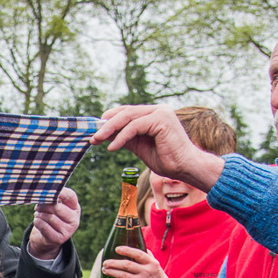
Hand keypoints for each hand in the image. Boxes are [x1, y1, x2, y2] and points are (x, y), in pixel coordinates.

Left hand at [26, 188, 80, 259]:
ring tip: (37, 214)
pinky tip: (37, 221)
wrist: (48, 237)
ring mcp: (68, 230)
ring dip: (39, 215)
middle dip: (43, 206)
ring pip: (49, 217)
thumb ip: (53, 198)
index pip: (70, 196)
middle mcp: (74, 219)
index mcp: (75, 208)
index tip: (48, 190)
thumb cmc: (51, 216)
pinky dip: (37, 222)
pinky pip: (44, 227)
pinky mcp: (60, 239)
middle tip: (38, 206)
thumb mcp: (55, 206)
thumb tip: (44, 191)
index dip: (60, 192)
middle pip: (56, 207)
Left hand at [94, 104, 225, 190]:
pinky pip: (134, 126)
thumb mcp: (140, 146)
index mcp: (154, 114)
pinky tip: (112, 147)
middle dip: (106, 124)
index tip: (95, 131)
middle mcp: (158, 109)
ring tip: (97, 140)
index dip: (110, 119)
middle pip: (125, 112)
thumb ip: (125, 137)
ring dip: (110, 129)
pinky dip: (121, 136)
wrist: (185, 168)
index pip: (127, 112)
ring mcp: (160, 112)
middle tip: (93, 136)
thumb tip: (105, 134)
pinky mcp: (161, 119)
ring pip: (128, 117)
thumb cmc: (166, 160)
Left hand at [103, 245, 169, 277]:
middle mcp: (146, 271)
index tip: (117, 249)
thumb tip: (141, 246)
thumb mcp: (156, 265)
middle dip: (113, 263)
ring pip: (123, 275)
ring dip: (111, 272)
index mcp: (151, 263)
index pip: (137, 254)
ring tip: (105, 270)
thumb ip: (148, 256)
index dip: (126, 250)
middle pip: (127, 265)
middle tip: (105, 262)